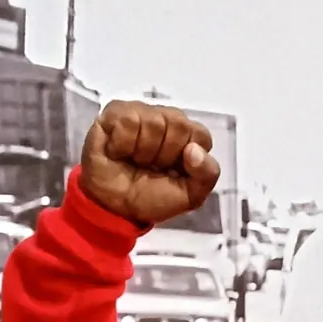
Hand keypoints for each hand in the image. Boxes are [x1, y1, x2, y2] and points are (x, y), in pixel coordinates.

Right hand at [79, 100, 219, 226]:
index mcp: (186, 137)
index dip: (187, 158)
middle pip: (179, 125)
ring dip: (142, 152)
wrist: (115, 209)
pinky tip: (118, 152)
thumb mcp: (190, 196)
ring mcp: (141, 112)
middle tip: (150, 167)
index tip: (172, 172)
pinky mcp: (116, 112)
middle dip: (164, 155)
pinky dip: (123, 145)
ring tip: (133, 161)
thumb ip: (208, 174)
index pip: (200, 134)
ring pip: (154, 123)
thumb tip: (195, 149)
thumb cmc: (149, 198)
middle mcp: (165, 119)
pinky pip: (129, 122)